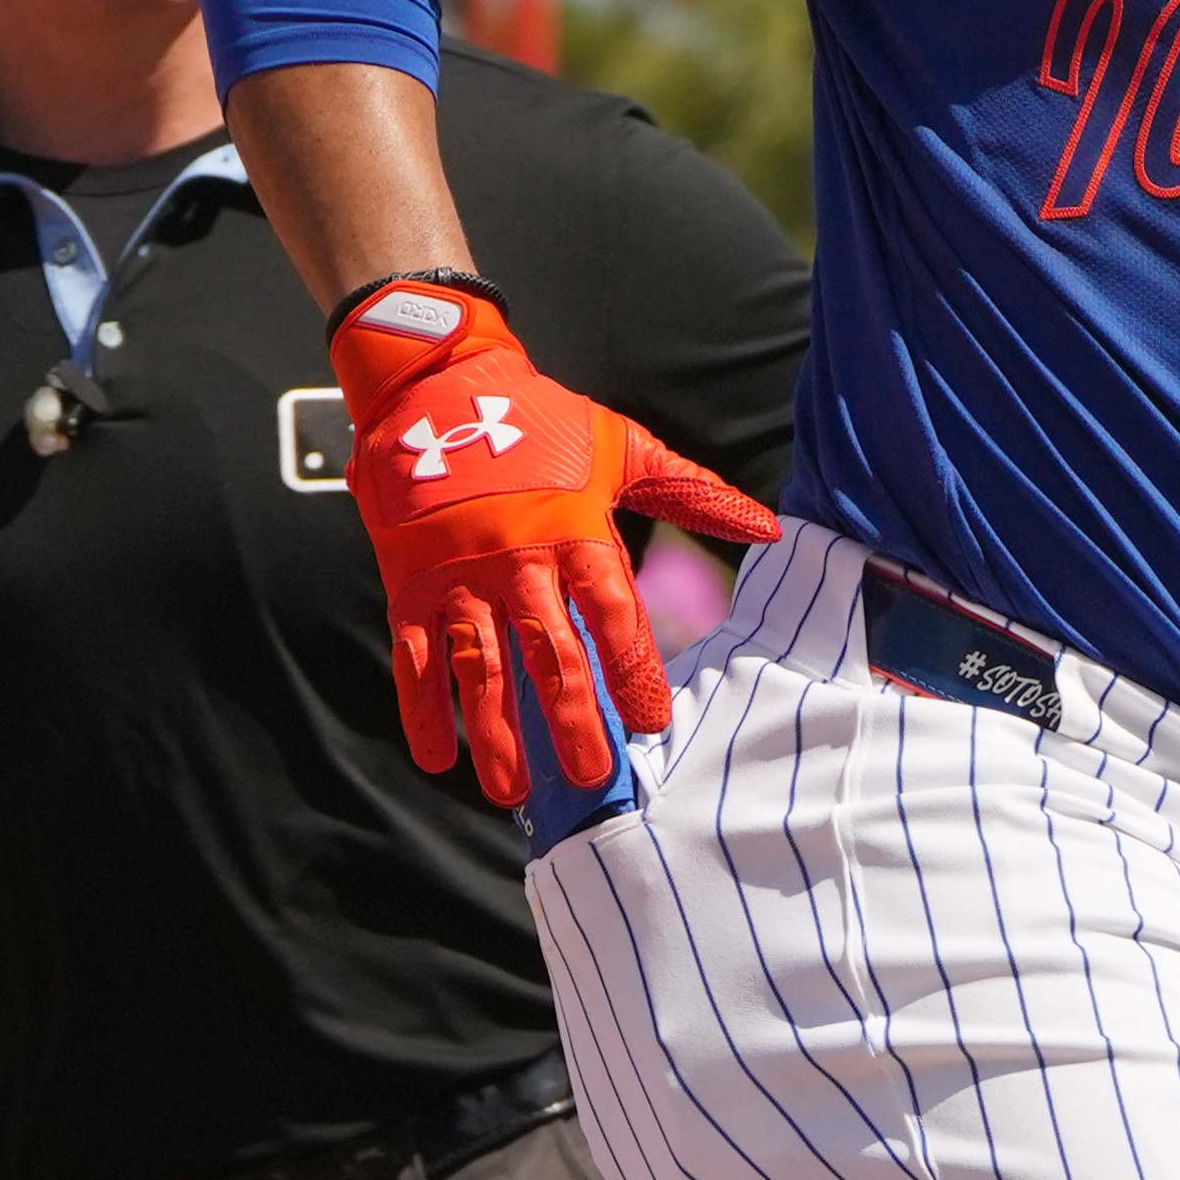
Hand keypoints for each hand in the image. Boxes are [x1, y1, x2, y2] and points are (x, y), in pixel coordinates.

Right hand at [331, 276, 778, 805]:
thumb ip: (694, 493)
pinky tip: (436, 758)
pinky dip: (421, 710)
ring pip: (480, 668)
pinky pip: (414, 658)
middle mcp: (519, 562)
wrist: (439, 388)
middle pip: (550, 653)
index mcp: (576, 531)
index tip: (652, 720)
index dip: (634, 669)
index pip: (614, 613)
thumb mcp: (623, 449)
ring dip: (495, 733)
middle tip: (593, 775)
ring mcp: (460, 578)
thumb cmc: (543, 422)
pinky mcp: (410, 586)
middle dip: (572, 719)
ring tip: (513, 791)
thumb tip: (769, 529)